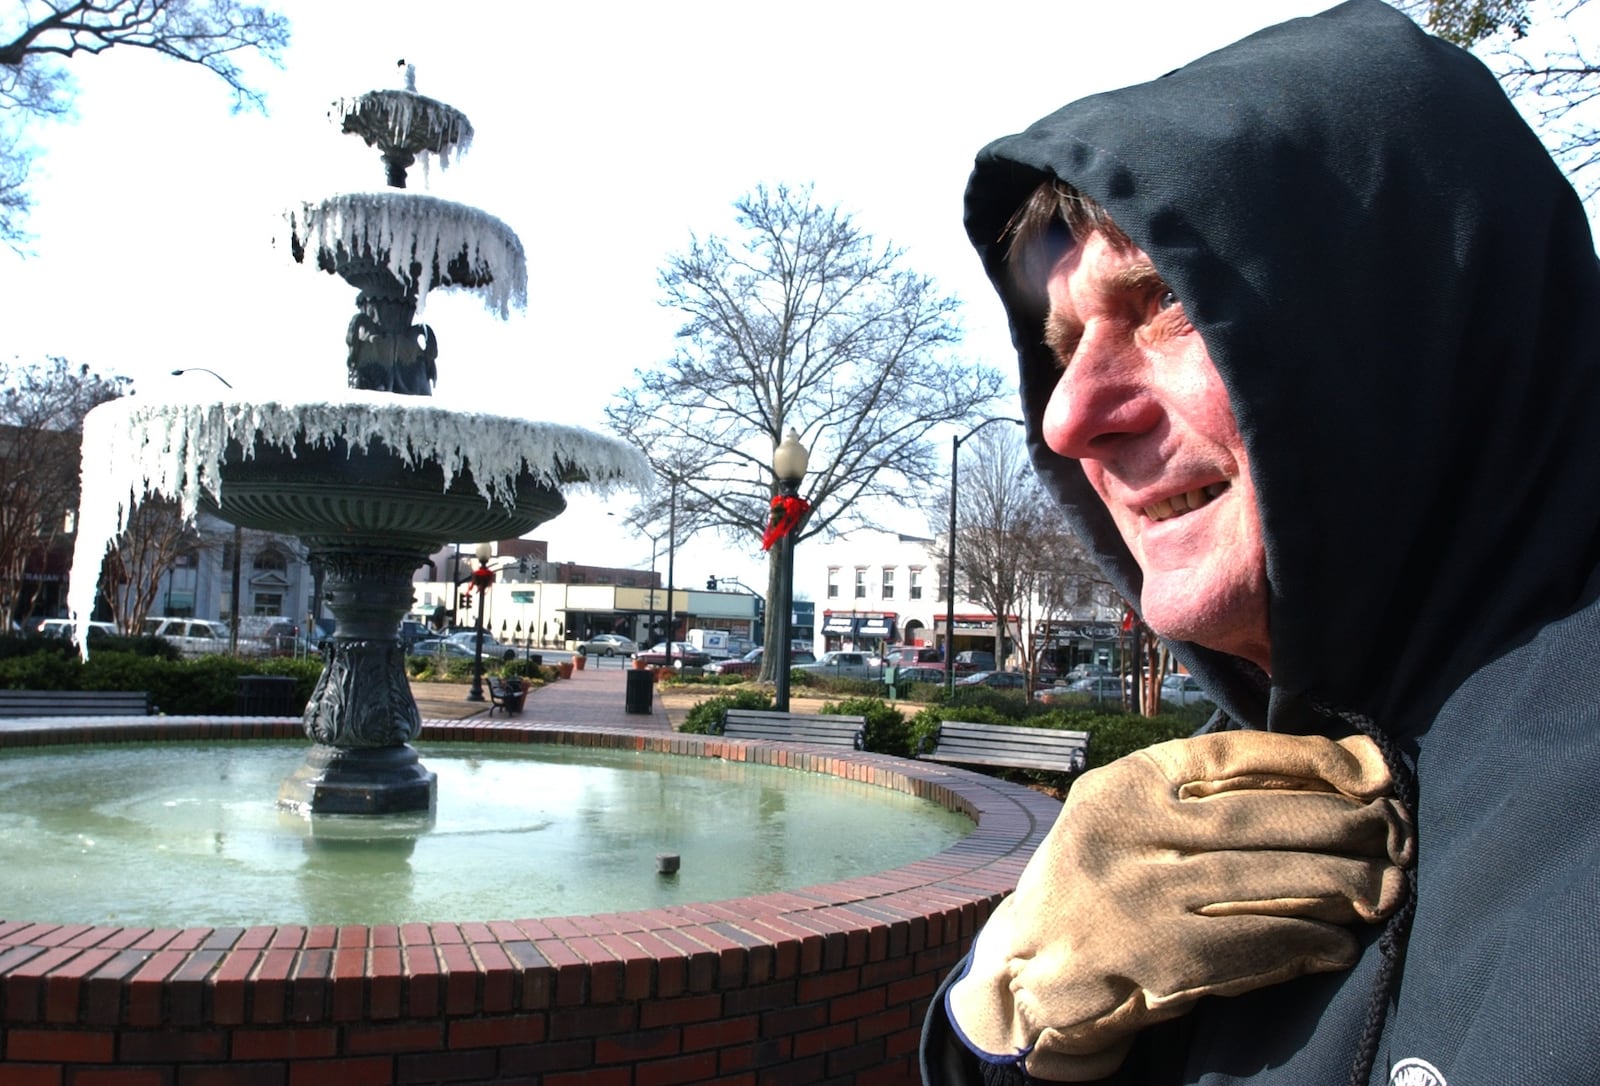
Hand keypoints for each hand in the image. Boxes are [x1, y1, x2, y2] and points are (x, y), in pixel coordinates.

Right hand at [946, 731, 1414, 1081]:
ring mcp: (1141, 896)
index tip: (1367, 769)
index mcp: (1125, 784)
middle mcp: (1129, 832)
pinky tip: (1338, 942)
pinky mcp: (1156, 957)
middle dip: (1339, 823)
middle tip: (1394, 830)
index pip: (1229, 754)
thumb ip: (1188, 790)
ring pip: (1262, 881)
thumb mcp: (1117, 811)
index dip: (1308, 758)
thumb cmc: (1095, 878)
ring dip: (1337, 885)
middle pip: (1257, 820)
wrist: (1025, 968)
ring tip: (1384, 886)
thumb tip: (1310, 770)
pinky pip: (1250, 943)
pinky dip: (1303, 942)